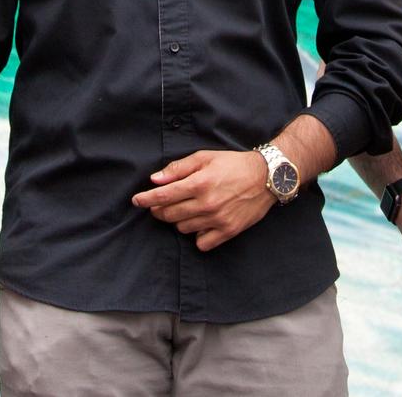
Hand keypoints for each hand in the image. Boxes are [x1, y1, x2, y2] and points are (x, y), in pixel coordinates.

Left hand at [132, 149, 272, 251]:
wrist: (265, 177)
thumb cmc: (232, 164)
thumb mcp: (205, 157)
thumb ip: (178, 169)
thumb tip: (155, 180)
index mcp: (199, 183)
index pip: (164, 196)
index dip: (147, 199)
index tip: (136, 201)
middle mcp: (206, 204)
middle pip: (170, 215)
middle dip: (159, 210)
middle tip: (160, 204)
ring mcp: (217, 220)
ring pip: (183, 229)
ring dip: (178, 220)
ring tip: (185, 209)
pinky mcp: (227, 232)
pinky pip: (201, 243)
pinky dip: (196, 235)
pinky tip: (200, 223)